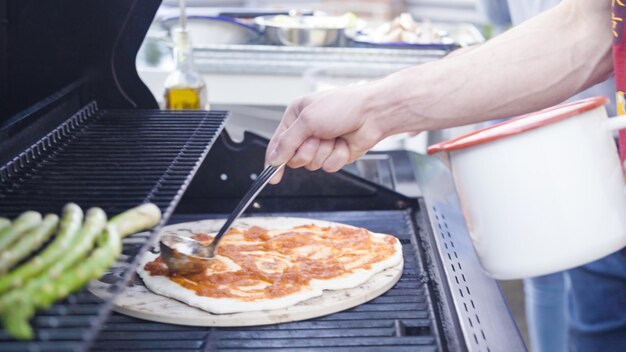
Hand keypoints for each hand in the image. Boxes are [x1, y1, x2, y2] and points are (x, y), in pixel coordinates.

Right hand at [265, 83, 390, 183]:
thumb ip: (287, 141)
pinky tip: (344, 143)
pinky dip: (337, 156)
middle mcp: (307, 131)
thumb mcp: (308, 119)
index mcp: (296, 117)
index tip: (271, 177)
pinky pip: (329, 166)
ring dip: (324, 152)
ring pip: (312, 164)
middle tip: (318, 138)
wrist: (372, 113)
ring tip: (334, 137)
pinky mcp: (335, 154)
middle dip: (307, 151)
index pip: (277, 144)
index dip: (273, 161)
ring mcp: (322, 144)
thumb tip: (274, 159)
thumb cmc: (343, 106)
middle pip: (294, 158)